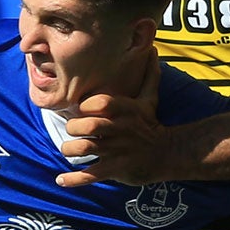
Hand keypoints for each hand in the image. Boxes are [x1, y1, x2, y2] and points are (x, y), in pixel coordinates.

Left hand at [55, 71, 165, 188]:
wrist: (168, 154)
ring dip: (70, 150)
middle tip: (73, 130)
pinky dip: (73, 179)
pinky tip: (61, 179)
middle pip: (87, 125)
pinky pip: (91, 175)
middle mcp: (120, 129)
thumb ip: (147, 75)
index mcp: (125, 110)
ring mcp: (118, 150)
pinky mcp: (116, 169)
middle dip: (73, 128)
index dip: (85, 106)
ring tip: (69, 150)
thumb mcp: (150, 99)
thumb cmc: (151, 124)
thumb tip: (153, 49)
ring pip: (84, 148)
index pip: (98, 102)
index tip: (80, 110)